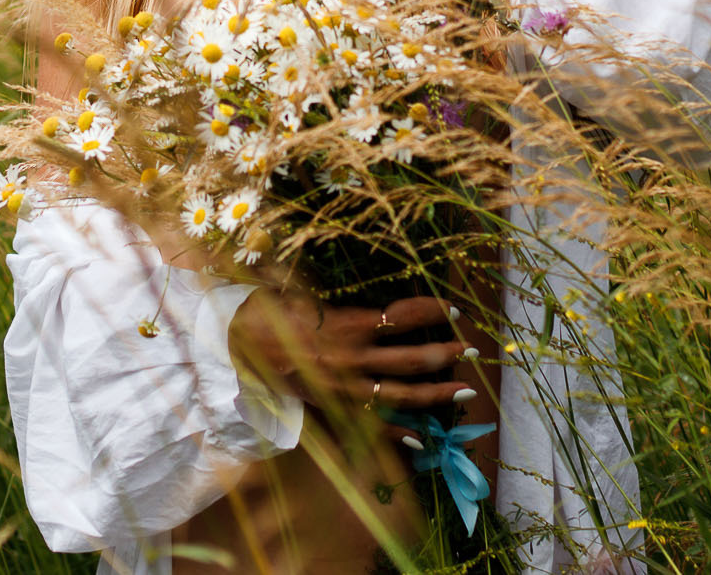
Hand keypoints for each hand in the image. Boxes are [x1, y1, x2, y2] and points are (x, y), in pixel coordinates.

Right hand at [228, 291, 479, 447]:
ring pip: (400, 394)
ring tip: (465, 391)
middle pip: (410, 359)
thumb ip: (338, 287)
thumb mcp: (303, 291)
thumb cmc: (271, 313)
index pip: (400, 316)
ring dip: (436, 394)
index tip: (452, 308)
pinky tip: (423, 439)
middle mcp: (350, 358)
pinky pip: (370, 426)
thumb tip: (357, 272)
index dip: (429, 311)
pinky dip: (397, 435)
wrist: (236, 348)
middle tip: (474, 349)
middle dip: (446, 354)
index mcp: (345, 324)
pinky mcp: (334, 409)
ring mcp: (345, 389)